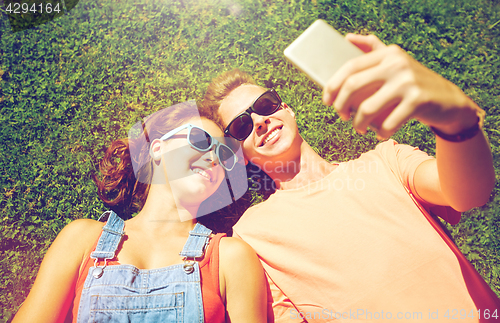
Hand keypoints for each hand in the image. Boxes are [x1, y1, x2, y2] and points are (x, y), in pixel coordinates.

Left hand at [323, 34, 479, 138]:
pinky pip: (387, 123)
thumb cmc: (413, 84)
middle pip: (352, 86)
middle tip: (342, 116)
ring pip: (366, 109)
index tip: (327, 100)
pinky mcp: (417, 101)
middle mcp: (397, 64)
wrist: (450, 102)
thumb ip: (373, 49)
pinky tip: (381, 134)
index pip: (350, 67)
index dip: (332, 85)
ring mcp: (408, 82)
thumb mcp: (396, 62)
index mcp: (388, 53)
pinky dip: (381, 133)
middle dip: (341, 106)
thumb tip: (347, 38)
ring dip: (358, 124)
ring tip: (361, 129)